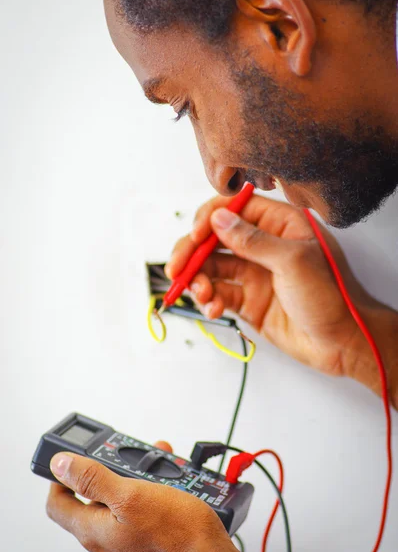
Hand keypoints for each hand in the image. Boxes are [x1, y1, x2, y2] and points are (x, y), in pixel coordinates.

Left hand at [46, 443, 265, 551]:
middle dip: (110, 476)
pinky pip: (137, 523)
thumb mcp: (132, 495)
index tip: (71, 464)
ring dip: (134, 485)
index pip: (57, 505)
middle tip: (127, 461)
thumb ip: (93, 479)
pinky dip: (148, 503)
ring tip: (156, 472)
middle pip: (92, 505)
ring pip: (119, 511)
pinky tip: (168, 493)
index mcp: (94, 532)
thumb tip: (61, 465)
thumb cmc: (179, 535)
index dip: (60, 480)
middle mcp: (105, 548)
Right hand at [167, 195, 397, 402]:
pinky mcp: (248, 300)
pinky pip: (219, 294)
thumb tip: (218, 219)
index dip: (209, 219)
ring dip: (199, 280)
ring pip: (212, 267)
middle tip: (176, 269)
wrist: (343, 343)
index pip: (234, 208)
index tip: (195, 237)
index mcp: (280, 224)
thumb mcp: (292, 261)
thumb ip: (252, 240)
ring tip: (203, 295)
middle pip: (215, 238)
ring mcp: (254, 273)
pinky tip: (214, 309)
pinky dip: (210, 301)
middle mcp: (263, 245)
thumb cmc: (331, 296)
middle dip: (192, 253)